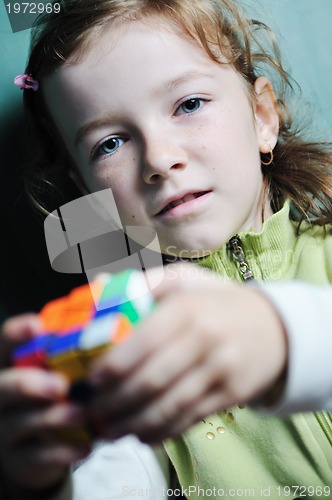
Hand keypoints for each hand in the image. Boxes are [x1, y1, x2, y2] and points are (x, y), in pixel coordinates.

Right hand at [0, 315, 90, 496]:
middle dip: (29, 385)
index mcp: (11, 365)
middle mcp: (2, 395)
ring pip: (20, 423)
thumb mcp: (59, 369)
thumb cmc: (56, 394)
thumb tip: (112, 314)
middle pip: (3, 387)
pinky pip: (37, 458)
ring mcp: (6, 429)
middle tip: (61, 385)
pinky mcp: (19, 459)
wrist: (42, 445)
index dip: (16, 334)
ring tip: (82, 413)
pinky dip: (64, 451)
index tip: (37, 326)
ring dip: (54, 418)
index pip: (4, 344)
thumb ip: (72, 348)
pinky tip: (86, 445)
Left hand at [87, 264, 287, 442]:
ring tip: (108, 430)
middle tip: (90, 411)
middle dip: (115, 401)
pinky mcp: (231, 395)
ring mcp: (221, 371)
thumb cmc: (217, 302)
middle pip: (153, 380)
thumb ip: (145, 283)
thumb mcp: (186, 280)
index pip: (145, 342)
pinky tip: (141, 434)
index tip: (91, 380)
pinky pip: (190, 419)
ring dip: (133, 423)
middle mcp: (205, 340)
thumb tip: (102, 285)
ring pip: (169, 406)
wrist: (275, 328)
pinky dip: (161, 432)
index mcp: (188, 309)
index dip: (114, 365)